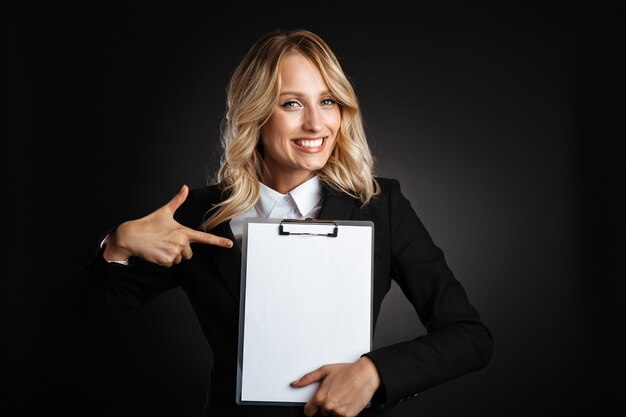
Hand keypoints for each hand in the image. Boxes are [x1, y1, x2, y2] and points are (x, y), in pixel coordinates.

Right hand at [103, 184, 232, 265]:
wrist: (131, 236)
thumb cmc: (148, 224)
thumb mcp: (164, 211)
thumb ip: (177, 200)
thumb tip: (184, 187)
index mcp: (183, 231)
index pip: (205, 237)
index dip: (218, 241)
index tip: (229, 245)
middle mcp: (181, 242)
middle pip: (189, 253)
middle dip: (180, 249)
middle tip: (168, 241)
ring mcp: (174, 252)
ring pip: (180, 259)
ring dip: (172, 255)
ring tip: (161, 246)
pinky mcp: (166, 260)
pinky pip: (170, 264)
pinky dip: (164, 260)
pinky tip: (157, 252)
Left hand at [291, 356, 380, 416]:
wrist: (365, 375)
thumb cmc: (347, 371)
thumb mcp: (324, 370)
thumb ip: (308, 378)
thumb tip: (295, 384)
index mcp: (320, 397)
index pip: (308, 412)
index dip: (311, 408)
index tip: (314, 406)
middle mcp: (328, 406)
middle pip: (322, 413)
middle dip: (326, 406)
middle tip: (334, 395)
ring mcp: (338, 412)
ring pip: (332, 416)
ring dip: (336, 410)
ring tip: (342, 397)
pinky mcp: (348, 416)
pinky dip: (344, 412)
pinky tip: (347, 402)